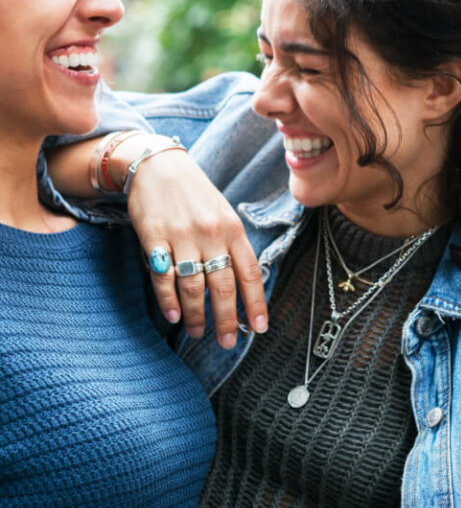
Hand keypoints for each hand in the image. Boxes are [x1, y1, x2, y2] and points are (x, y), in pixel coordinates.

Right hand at [126, 148, 267, 347]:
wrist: (157, 165)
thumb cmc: (195, 194)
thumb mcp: (222, 213)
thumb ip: (232, 244)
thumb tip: (242, 283)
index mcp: (233, 228)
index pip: (250, 272)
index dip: (255, 303)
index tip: (259, 327)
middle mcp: (211, 234)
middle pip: (223, 286)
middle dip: (227, 320)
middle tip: (229, 342)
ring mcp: (182, 236)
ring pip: (193, 286)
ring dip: (197, 315)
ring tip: (199, 332)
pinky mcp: (154, 238)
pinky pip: (164, 277)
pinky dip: (169, 301)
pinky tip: (174, 317)